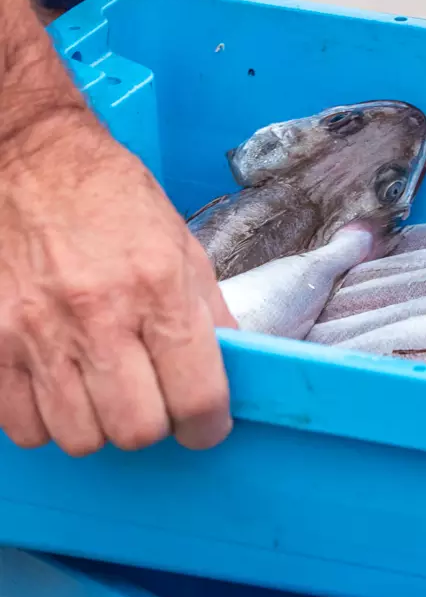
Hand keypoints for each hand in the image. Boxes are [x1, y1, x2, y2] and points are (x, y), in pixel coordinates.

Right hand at [0, 109, 236, 455]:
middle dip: (155, 427)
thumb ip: (210, 317)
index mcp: (158, 287)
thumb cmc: (114, 201)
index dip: (208, 427)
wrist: (29, 159)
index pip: (196, 397)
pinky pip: (22, 425)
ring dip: (101, 427)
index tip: (205, 425)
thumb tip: (233, 373)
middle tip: (154, 402)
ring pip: (79, 437)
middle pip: (136, 430)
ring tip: (106, 392)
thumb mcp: (183, 248)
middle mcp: (98, 313)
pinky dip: (47, 421)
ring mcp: (36, 331)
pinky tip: (62, 388)